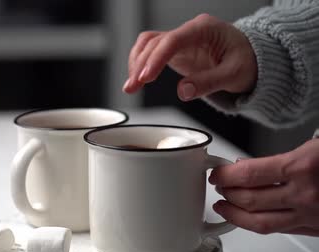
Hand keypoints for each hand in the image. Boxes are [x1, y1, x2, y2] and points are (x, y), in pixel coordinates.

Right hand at [123, 14, 256, 100]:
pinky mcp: (174, 50)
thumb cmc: (248, 61)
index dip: (157, 58)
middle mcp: (188, 31)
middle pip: (155, 42)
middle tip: (133, 86)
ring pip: (148, 44)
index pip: (173, 40)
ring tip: (130, 86)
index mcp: (204, 29)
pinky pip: (150, 51)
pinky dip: (140, 64)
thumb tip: (182, 91)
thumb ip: (209, 82)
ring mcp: (180, 40)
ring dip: (136, 64)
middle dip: (141, 65)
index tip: (146, 77)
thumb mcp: (235, 74)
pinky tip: (136, 79)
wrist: (252, 59)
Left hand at [210, 139, 318, 235]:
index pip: (248, 175)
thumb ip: (280, 158)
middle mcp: (304, 194)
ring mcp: (311, 215)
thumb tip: (246, 165)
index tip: (217, 174)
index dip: (225, 175)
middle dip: (227, 193)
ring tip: (224, 207)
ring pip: (260, 223)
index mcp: (301, 167)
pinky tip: (250, 219)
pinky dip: (258, 224)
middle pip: (249, 200)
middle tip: (220, 187)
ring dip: (235, 215)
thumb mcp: (314, 148)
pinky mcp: (317, 229)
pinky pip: (280, 231)